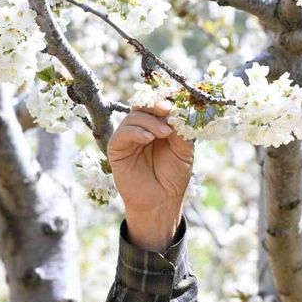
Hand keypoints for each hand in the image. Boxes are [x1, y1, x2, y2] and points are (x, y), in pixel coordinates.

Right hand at [108, 99, 193, 248]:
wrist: (162, 201)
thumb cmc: (174, 176)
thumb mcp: (184, 151)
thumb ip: (182, 131)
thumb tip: (180, 111)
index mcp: (159, 126)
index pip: (159, 106)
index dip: (166, 101)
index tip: (178, 102)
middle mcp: (142, 129)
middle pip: (143, 105)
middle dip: (156, 105)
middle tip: (168, 109)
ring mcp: (128, 137)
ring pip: (134, 117)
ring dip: (150, 121)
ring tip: (165, 133)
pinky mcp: (116, 149)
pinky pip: (122, 133)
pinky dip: (136, 131)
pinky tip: (149, 138)